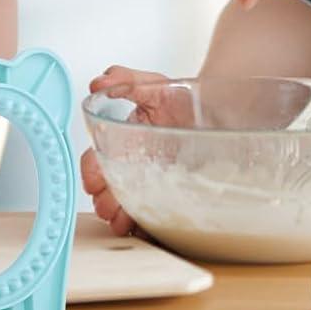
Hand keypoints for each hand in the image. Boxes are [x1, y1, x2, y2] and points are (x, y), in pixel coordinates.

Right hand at [79, 65, 195, 236]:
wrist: (218, 110)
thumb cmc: (182, 98)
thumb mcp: (153, 84)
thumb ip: (125, 80)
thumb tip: (98, 82)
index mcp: (121, 142)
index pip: (95, 161)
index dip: (92, 173)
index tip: (95, 182)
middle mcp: (132, 165)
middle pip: (108, 191)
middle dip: (105, 202)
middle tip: (110, 208)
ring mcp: (151, 182)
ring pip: (127, 208)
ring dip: (121, 218)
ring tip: (125, 221)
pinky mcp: (171, 195)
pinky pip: (155, 218)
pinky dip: (148, 227)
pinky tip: (150, 228)